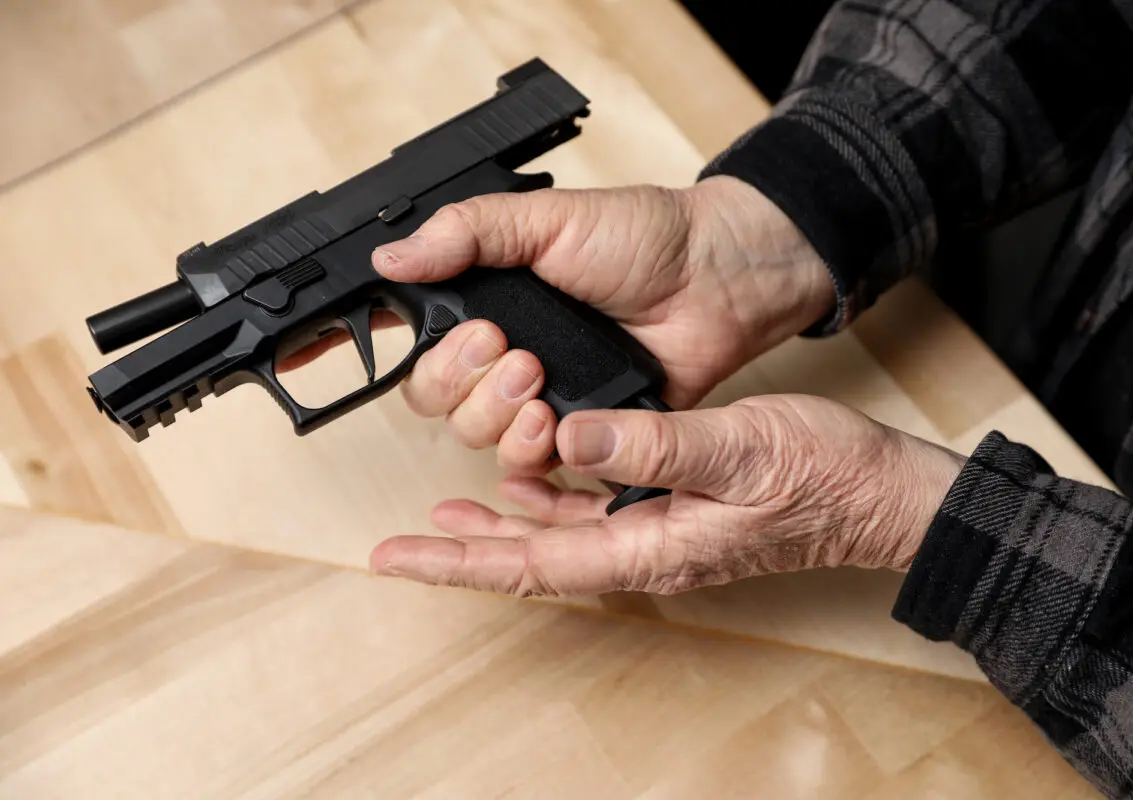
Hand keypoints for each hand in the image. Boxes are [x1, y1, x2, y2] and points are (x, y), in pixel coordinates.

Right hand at [365, 176, 833, 474]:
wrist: (713, 279)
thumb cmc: (640, 238)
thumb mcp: (547, 220)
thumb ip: (468, 234)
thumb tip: (391, 256)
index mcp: (481, 297)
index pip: (403, 329)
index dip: (362, 342)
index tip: (338, 348)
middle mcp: (499, 350)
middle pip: (429, 394)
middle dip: (453, 377)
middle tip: (499, 344)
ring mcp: (535, 393)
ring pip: (470, 433)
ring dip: (490, 411)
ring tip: (534, 373)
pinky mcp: (575, 430)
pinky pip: (526, 462)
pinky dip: (529, 447)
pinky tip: (551, 418)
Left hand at [369, 395, 964, 596]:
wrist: (873, 491)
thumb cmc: (819, 477)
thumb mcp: (735, 449)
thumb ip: (653, 447)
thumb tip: (571, 440)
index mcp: (649, 545)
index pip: (531, 563)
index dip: (458, 561)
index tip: (397, 557)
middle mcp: (643, 547)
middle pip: (529, 559)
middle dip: (462, 554)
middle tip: (398, 548)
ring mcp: (656, 531)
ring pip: (554, 537)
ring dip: (498, 527)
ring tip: (445, 518)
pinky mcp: (670, 508)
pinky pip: (591, 512)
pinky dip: (548, 498)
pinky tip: (533, 475)